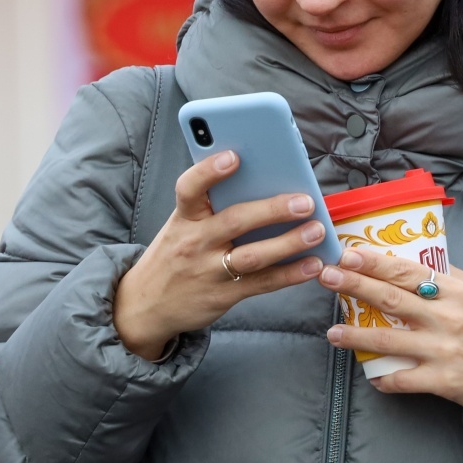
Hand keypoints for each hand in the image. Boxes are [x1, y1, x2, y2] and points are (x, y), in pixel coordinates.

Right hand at [114, 150, 325, 359]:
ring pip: (253, 256)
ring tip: (316, 231)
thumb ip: (211, 207)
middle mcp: (195, 242)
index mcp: (184, 217)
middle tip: (304, 201)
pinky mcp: (224, 295)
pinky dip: (290, 274)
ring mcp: (210, 270)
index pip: (189, 188)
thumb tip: (260, 182)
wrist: (146, 305)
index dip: (210, 170)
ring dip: (288, 243)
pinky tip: (312, 264)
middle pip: (235, 221)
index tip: (234, 157)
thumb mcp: (181, 226)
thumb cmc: (174, 255)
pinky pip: (262, 283)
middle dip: (272, 209)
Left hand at [318, 249, 462, 431]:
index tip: (348, 254)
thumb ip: (451, 277)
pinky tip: (370, 377)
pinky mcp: (443, 380)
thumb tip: (419, 258)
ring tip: (331, 332)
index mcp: (456, 291)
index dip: (374, 261)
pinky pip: (403, 380)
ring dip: (355, 336)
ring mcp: (443, 349)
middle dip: (354, 285)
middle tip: (326, 277)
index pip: (407, 270)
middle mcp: (447, 317)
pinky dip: (384, 380)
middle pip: (391, 298)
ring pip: (388, 340)